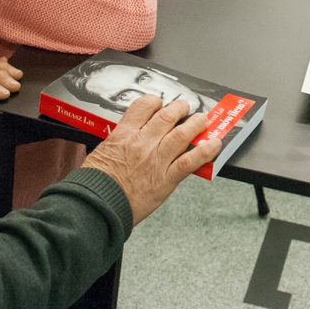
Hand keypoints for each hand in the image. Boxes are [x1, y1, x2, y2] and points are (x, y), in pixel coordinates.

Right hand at [81, 95, 221, 224]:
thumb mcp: (100, 152)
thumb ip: (118, 142)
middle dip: (179, 108)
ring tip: (202, 120)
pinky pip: (190, 161)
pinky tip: (214, 144)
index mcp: (123, 135)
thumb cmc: (94, 184)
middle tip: (185, 107)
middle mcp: (142, 143)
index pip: (144, 107)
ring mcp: (156, 160)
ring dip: (196, 124)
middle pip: (167, 116)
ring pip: (182, 134)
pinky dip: (205, 151)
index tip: (159, 104)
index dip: (155, 102)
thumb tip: (125, 138)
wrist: (96, 207)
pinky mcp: (166, 179)